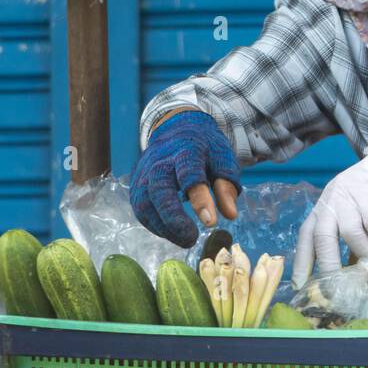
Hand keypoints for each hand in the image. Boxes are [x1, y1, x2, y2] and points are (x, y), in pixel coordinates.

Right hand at [130, 110, 241, 246]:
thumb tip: (230, 215)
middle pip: (160, 191)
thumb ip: (227, 185)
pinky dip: (154, 225)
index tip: (211, 223)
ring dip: (163, 227)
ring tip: (185, 240)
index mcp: (186, 150)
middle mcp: (160, 161)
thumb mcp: (223, 158)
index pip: (190, 175)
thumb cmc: (204, 148)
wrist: (176, 128)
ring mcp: (144, 172)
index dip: (200, 200)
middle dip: (174, 219)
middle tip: (191, 239)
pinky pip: (140, 209)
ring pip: (146, 203)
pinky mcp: (136, 183)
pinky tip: (171, 233)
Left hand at [293, 119, 367, 285]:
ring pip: (350, 234)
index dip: (302, 261)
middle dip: (328, 265)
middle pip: (322, 236)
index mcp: (326, 204)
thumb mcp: (362, 215)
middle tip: (338, 288)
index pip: (307, 234)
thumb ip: (355, 238)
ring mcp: (352, 195)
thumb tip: (351, 270)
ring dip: (365, 256)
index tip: (301, 285)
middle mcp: (334, 199)